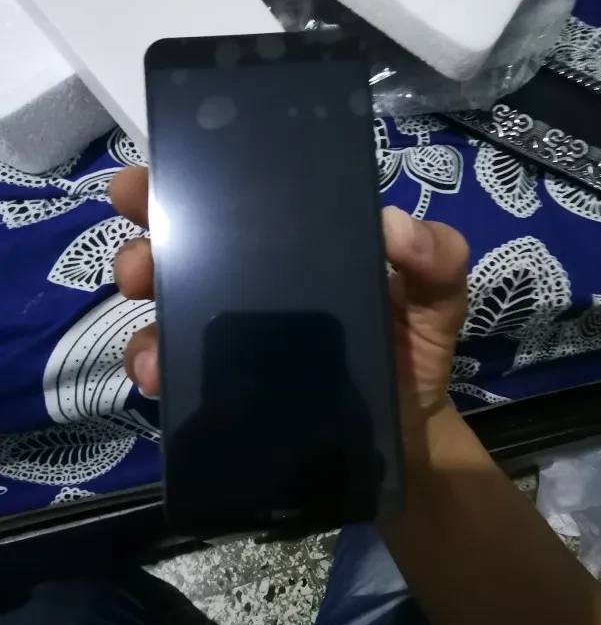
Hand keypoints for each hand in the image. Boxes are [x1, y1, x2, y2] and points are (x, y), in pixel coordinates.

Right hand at [110, 168, 468, 415]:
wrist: (405, 437)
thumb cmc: (416, 353)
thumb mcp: (437, 296)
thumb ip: (436, 257)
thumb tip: (392, 226)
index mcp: (296, 249)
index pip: (235, 206)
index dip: (184, 188)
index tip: (143, 186)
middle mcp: (255, 286)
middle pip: (183, 254)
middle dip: (144, 250)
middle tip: (139, 266)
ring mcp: (236, 339)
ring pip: (169, 313)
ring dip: (144, 319)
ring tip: (153, 342)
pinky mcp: (227, 387)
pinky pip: (178, 370)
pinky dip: (156, 367)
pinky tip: (159, 376)